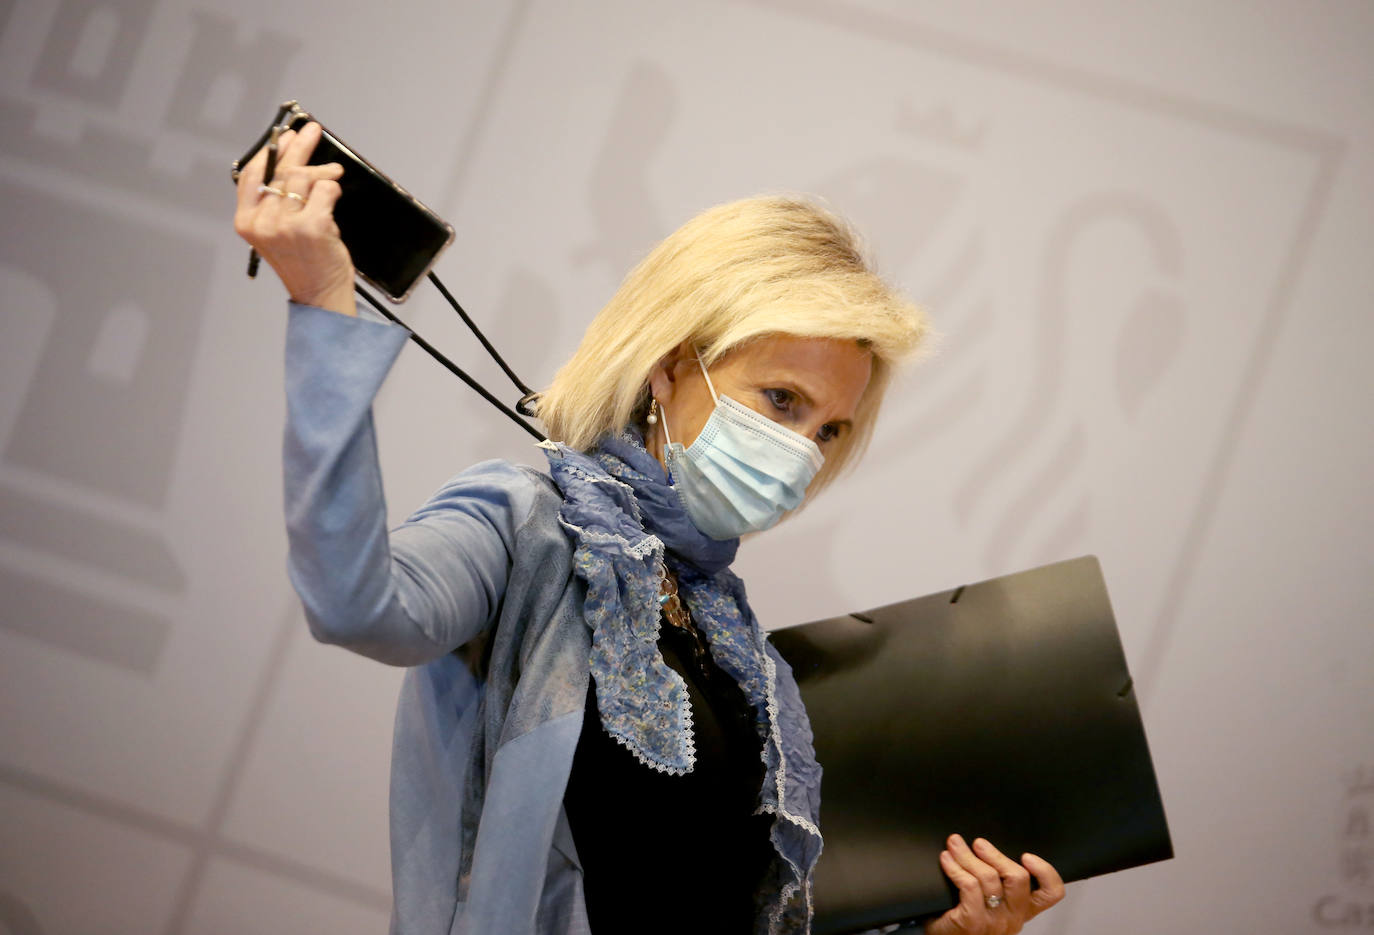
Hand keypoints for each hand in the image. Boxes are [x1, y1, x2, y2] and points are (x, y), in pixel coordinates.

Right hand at [233, 121, 356, 315]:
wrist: (320, 295)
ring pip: (304, 178)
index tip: (286, 136)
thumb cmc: (304, 263)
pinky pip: (325, 190)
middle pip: (281, 172)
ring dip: (324, 174)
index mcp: (247, 222)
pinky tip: (334, 198)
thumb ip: (277, 202)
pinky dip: (333, 189)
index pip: (252, 175)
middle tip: (313, 132)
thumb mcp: (278, 232)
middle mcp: (262, 223)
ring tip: (334, 176)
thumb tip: (293, 160)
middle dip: (300, 148)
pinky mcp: (311, 226)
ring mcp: (285, 225)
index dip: (271, 152)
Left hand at [923, 834, 1064, 934]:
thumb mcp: (990, 900)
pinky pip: (969, 886)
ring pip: (988, 877)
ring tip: (954, 845)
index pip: (1051, 894)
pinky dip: (955, 868)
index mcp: (1022, 910)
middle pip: (1018, 877)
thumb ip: (999, 880)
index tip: (1027, 855)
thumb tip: (989, 845)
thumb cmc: (963, 916)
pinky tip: (946, 860)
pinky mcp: (972, 923)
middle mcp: (1013, 918)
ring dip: (967, 855)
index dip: (1045, 872)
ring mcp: (994, 922)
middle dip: (995, 854)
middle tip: (978, 843)